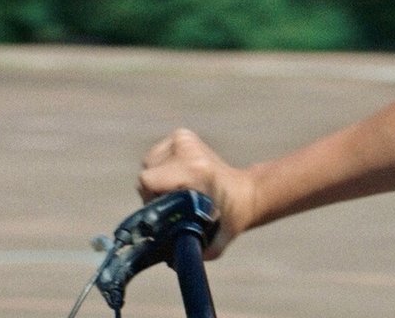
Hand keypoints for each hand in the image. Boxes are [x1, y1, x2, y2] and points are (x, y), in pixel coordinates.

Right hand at [138, 128, 255, 258]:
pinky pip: (156, 155)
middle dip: (154, 192)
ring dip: (157, 180)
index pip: (148, 180)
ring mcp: (184, 138)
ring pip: (149, 163)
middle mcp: (189, 149)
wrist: (247, 192)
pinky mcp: (182, 135)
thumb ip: (192, 249)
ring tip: (177, 190)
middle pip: (147, 174)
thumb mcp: (216, 240)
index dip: (151, 200)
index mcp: (196, 170)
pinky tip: (177, 177)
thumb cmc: (230, 218)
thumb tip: (169, 260)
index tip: (168, 211)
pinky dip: (161, 168)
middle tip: (174, 203)